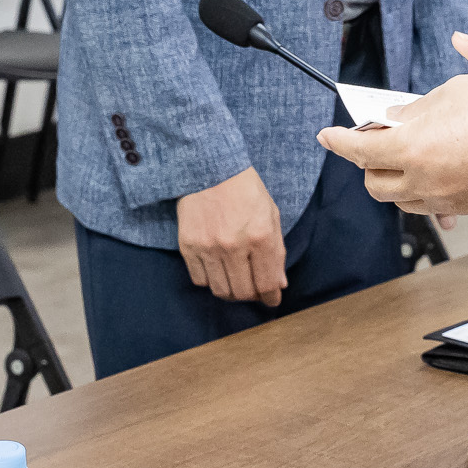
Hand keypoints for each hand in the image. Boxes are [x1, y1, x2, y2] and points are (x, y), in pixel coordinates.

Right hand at [176, 167, 286, 305]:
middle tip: (253, 288)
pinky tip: (216, 269)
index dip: (271, 298)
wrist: (209, 167)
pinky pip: (200, 280)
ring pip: (221, 291)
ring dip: (231, 291)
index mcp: (260, 236)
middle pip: (243, 293)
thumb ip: (276, 251)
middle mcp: (234, 246)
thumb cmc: (245, 189)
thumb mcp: (271, 215)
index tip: (272, 300)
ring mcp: (209, 247)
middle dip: (252, 296)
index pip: (267, 284)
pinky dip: (210, 280)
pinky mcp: (188, 246)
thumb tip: (278, 285)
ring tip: (235, 280)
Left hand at [318, 70, 467, 215]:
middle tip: (378, 139)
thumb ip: (416, 110)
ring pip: (403, 200)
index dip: (338, 142)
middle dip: (368, 163)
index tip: (328, 136)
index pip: (359, 151)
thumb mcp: (453, 92)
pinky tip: (440, 163)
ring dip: (396, 178)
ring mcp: (449, 199)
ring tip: (411, 151)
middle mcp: (425, 181)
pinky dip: (425, 187)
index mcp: (413, 149)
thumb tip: (396, 119)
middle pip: (375, 184)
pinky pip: (434, 203)